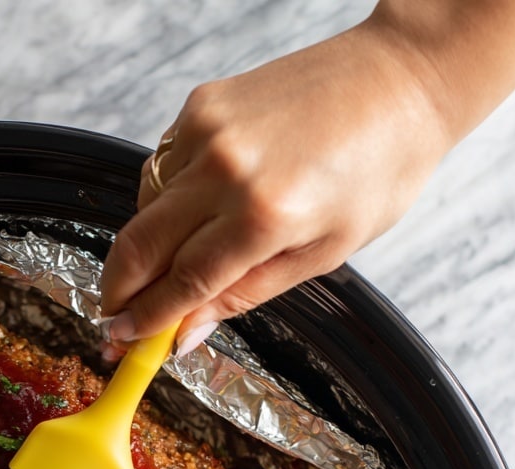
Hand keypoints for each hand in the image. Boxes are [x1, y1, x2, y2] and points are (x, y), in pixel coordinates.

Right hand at [99, 17, 452, 357]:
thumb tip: (186, 333)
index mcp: (264, 215)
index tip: (120, 341)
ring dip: (142, 248)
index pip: (182, 282)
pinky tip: (187, 214)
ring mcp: (207, 129)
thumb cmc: (378, 171)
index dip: (146, 320)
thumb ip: (245, 295)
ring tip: (163, 267)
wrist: (401, 80)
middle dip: (118, 291)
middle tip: (112, 319)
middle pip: (140, 245)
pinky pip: (159, 168)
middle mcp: (225, 168)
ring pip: (142, 207)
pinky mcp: (201, 104)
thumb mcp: (322, 254)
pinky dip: (162, 201)